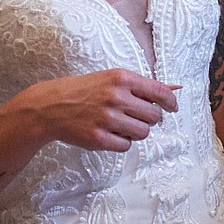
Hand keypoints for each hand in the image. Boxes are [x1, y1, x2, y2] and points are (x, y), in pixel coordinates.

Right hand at [10, 68, 180, 152]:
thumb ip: (140, 85)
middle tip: (134, 115)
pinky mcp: (99, 139)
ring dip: (136, 131)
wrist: (50, 106)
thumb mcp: (111, 78)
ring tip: (121, 124)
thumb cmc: (83, 90)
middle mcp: (116, 97)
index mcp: (121, 78)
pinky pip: (126, 146)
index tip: (172, 108)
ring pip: (143, 133)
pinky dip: (122, 141)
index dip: (171, 103)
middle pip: (154, 117)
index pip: (160, 92)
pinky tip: (109, 132)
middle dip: (148, 118)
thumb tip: (173, 89)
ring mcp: (107, 119)